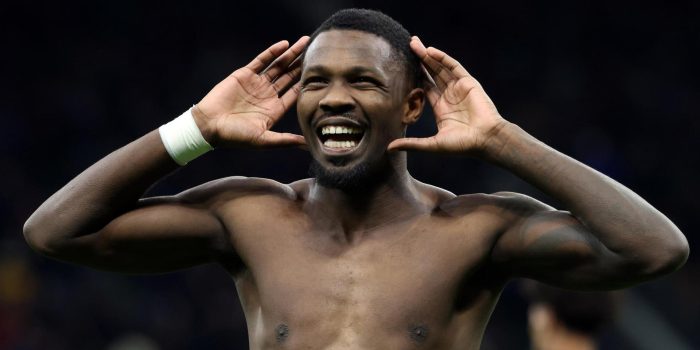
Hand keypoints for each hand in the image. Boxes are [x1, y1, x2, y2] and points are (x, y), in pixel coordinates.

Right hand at [194, 36, 308, 147]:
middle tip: (316, 51)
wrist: (209, 126)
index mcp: (274, 109)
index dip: (307, 82)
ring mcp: (256, 84)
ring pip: (278, 66)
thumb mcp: (264, 140)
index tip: (321, 73)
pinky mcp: (244, 74)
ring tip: (304, 42)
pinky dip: (272, 52)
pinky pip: (261, 60)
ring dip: (291, 54)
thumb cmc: (235, 137)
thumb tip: (309, 146)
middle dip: (302, 64)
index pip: (295, 93)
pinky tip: (284, 44)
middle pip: (289, 76)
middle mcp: (268, 95)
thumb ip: (286, 140)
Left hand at [388, 37, 507, 154]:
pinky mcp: (468, 82)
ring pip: (440, 67)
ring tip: (414, 43)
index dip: (415, 76)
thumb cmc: (462, 146)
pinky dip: (442, 58)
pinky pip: (453, 66)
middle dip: (420, 60)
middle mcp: (450, 96)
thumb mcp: (432, 145)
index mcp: (441, 108)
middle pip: (432, 73)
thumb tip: (389, 149)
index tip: (401, 67)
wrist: (485, 140)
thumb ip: (411, 144)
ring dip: (428, 55)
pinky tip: (430, 51)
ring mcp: (459, 88)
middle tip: (407, 46)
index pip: (426, 87)